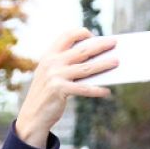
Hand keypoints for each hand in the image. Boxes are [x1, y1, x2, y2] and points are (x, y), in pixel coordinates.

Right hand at [16, 29, 116, 146]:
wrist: (32, 115)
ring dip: (103, 64)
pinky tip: (107, 91)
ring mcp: (55, 75)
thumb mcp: (52, 74)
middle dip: (99, 45)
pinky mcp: (59, 90)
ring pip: (86, 68)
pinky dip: (97, 90)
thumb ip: (67, 65)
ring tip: (117, 62)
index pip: (66, 36)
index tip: (94, 35)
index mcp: (49, 55)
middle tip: (114, 42)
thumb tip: (95, 60)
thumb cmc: (47, 94)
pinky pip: (84, 88)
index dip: (81, 33)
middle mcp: (51, 62)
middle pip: (81, 50)